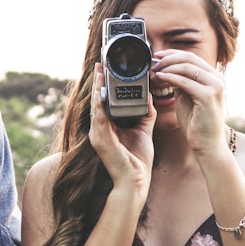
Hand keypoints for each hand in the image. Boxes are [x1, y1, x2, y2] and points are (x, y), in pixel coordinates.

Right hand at [90, 63, 154, 194]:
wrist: (136, 182)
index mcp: (107, 127)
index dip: (103, 85)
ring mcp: (98, 136)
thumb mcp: (143, 131)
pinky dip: (99, 105)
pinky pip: (99, 119)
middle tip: (100, 63)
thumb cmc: (137, 160)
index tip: (106, 68)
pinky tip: (100, 93)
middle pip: (96, 101)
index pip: (103, 102)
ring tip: (99, 72)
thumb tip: (149, 97)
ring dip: (97, 89)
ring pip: (95, 107)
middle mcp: (99, 130)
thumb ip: (144, 113)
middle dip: (98, 82)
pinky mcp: (101, 141)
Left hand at [151, 50, 227, 153]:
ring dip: (167, 68)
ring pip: (187, 67)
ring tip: (154, 72)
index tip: (157, 56)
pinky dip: (170, 78)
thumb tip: (166, 69)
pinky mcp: (208, 96)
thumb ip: (181, 82)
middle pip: (189, 58)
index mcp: (214, 77)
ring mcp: (215, 86)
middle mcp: (218, 79)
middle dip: (167, 59)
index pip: (192, 57)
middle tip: (153, 64)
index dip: (172, 54)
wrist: (206, 144)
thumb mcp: (187, 96)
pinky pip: (185, 81)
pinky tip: (160, 79)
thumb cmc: (196, 123)